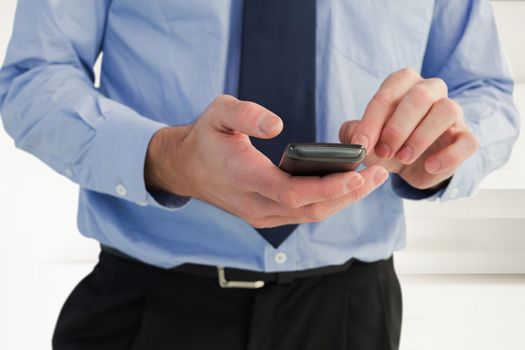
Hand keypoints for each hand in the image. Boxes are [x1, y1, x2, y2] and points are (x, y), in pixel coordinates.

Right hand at [145, 95, 388, 227]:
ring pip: (309, 215)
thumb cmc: (206, 137)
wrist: (186, 168)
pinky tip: (346, 187)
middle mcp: (254, 205)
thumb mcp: (218, 113)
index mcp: (244, 178)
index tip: (359, 175)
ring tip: (370, 180)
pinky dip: (327, 202)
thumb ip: (245, 114)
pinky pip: (302, 214)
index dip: (329, 187)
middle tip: (378, 175)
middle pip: (310, 209)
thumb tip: (276, 124)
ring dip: (342, 201)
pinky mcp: (265, 216)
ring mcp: (260, 215)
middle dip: (348, 195)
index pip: (293, 191)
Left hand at [339, 68, 478, 189]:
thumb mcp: (367, 140)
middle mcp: (431, 91)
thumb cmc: (387, 144)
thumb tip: (353, 136)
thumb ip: (354, 134)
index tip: (361, 144)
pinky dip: (448, 155)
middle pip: (420, 95)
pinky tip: (429, 167)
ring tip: (403, 158)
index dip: (372, 120)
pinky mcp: (466, 137)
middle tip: (383, 151)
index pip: (389, 93)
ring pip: (447, 110)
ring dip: (421, 137)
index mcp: (404, 84)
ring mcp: (453, 112)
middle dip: (397, 126)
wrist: (410, 166)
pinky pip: (467, 140)